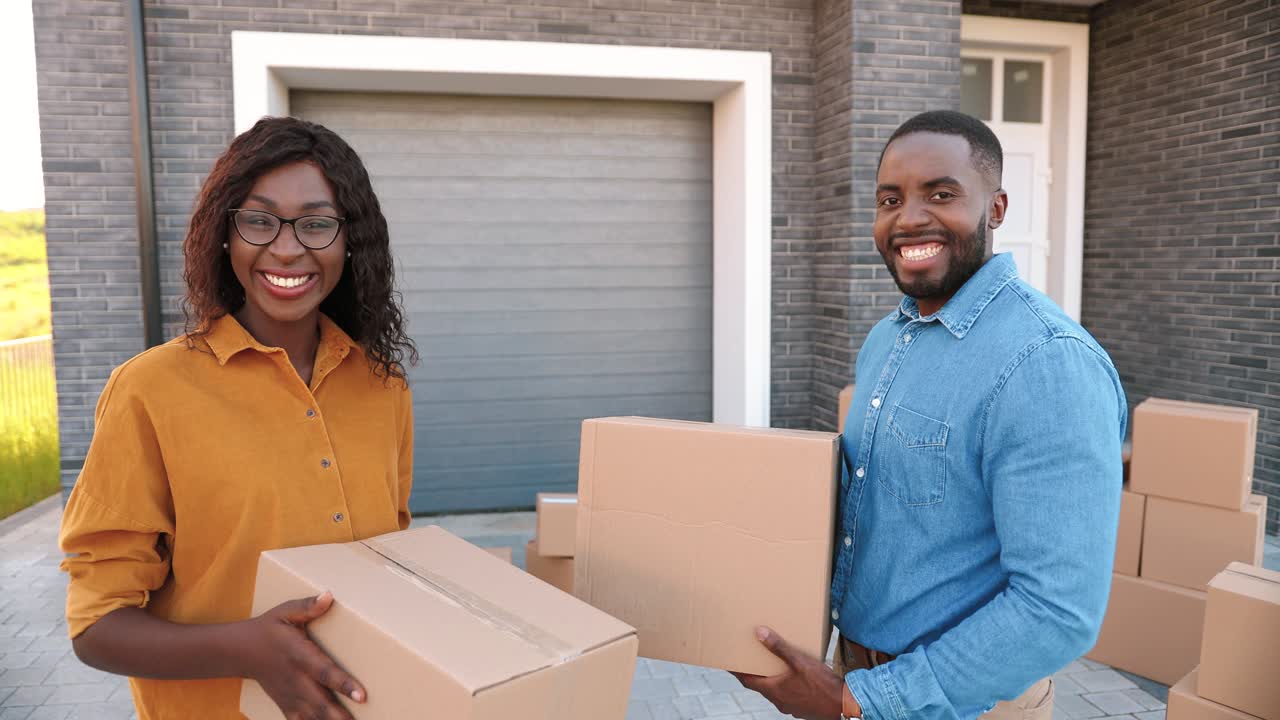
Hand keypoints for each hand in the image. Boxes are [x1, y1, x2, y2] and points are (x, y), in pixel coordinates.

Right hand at [239, 591, 365, 719]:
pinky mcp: (287, 705)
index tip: (361, 695)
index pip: (324, 671)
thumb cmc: (269, 628)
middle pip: (321, 701)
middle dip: (340, 715)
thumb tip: (328, 596)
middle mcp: (296, 679)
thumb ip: (307, 606)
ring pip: (313, 716)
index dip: (343, 684)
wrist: (241, 651)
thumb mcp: (285, 611)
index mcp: (299, 655)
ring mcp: (290, 695)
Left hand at [731, 626, 847, 719]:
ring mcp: (790, 706)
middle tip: (747, 660)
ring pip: (773, 691)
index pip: (747, 680)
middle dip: (752, 673)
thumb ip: (779, 647)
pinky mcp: (800, 707)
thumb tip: (759, 633)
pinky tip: (790, 677)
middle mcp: (779, 701)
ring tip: (769, 665)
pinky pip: (785, 695)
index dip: (736, 672)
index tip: (727, 664)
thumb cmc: (822, 684)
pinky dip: (782, 685)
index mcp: (774, 690)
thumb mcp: (799, 661)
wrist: (843, 705)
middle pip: (759, 686)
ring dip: (768, 679)